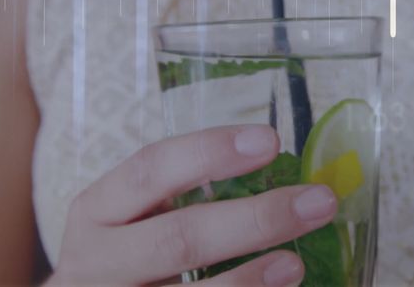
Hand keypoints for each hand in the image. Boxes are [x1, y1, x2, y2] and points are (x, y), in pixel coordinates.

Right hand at [46, 125, 336, 285]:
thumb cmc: (122, 258)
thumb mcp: (131, 220)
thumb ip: (184, 199)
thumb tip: (284, 180)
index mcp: (97, 211)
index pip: (151, 170)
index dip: (209, 152)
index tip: (270, 140)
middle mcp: (95, 261)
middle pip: (178, 239)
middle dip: (254, 220)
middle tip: (318, 202)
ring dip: (246, 280)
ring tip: (295, 263)